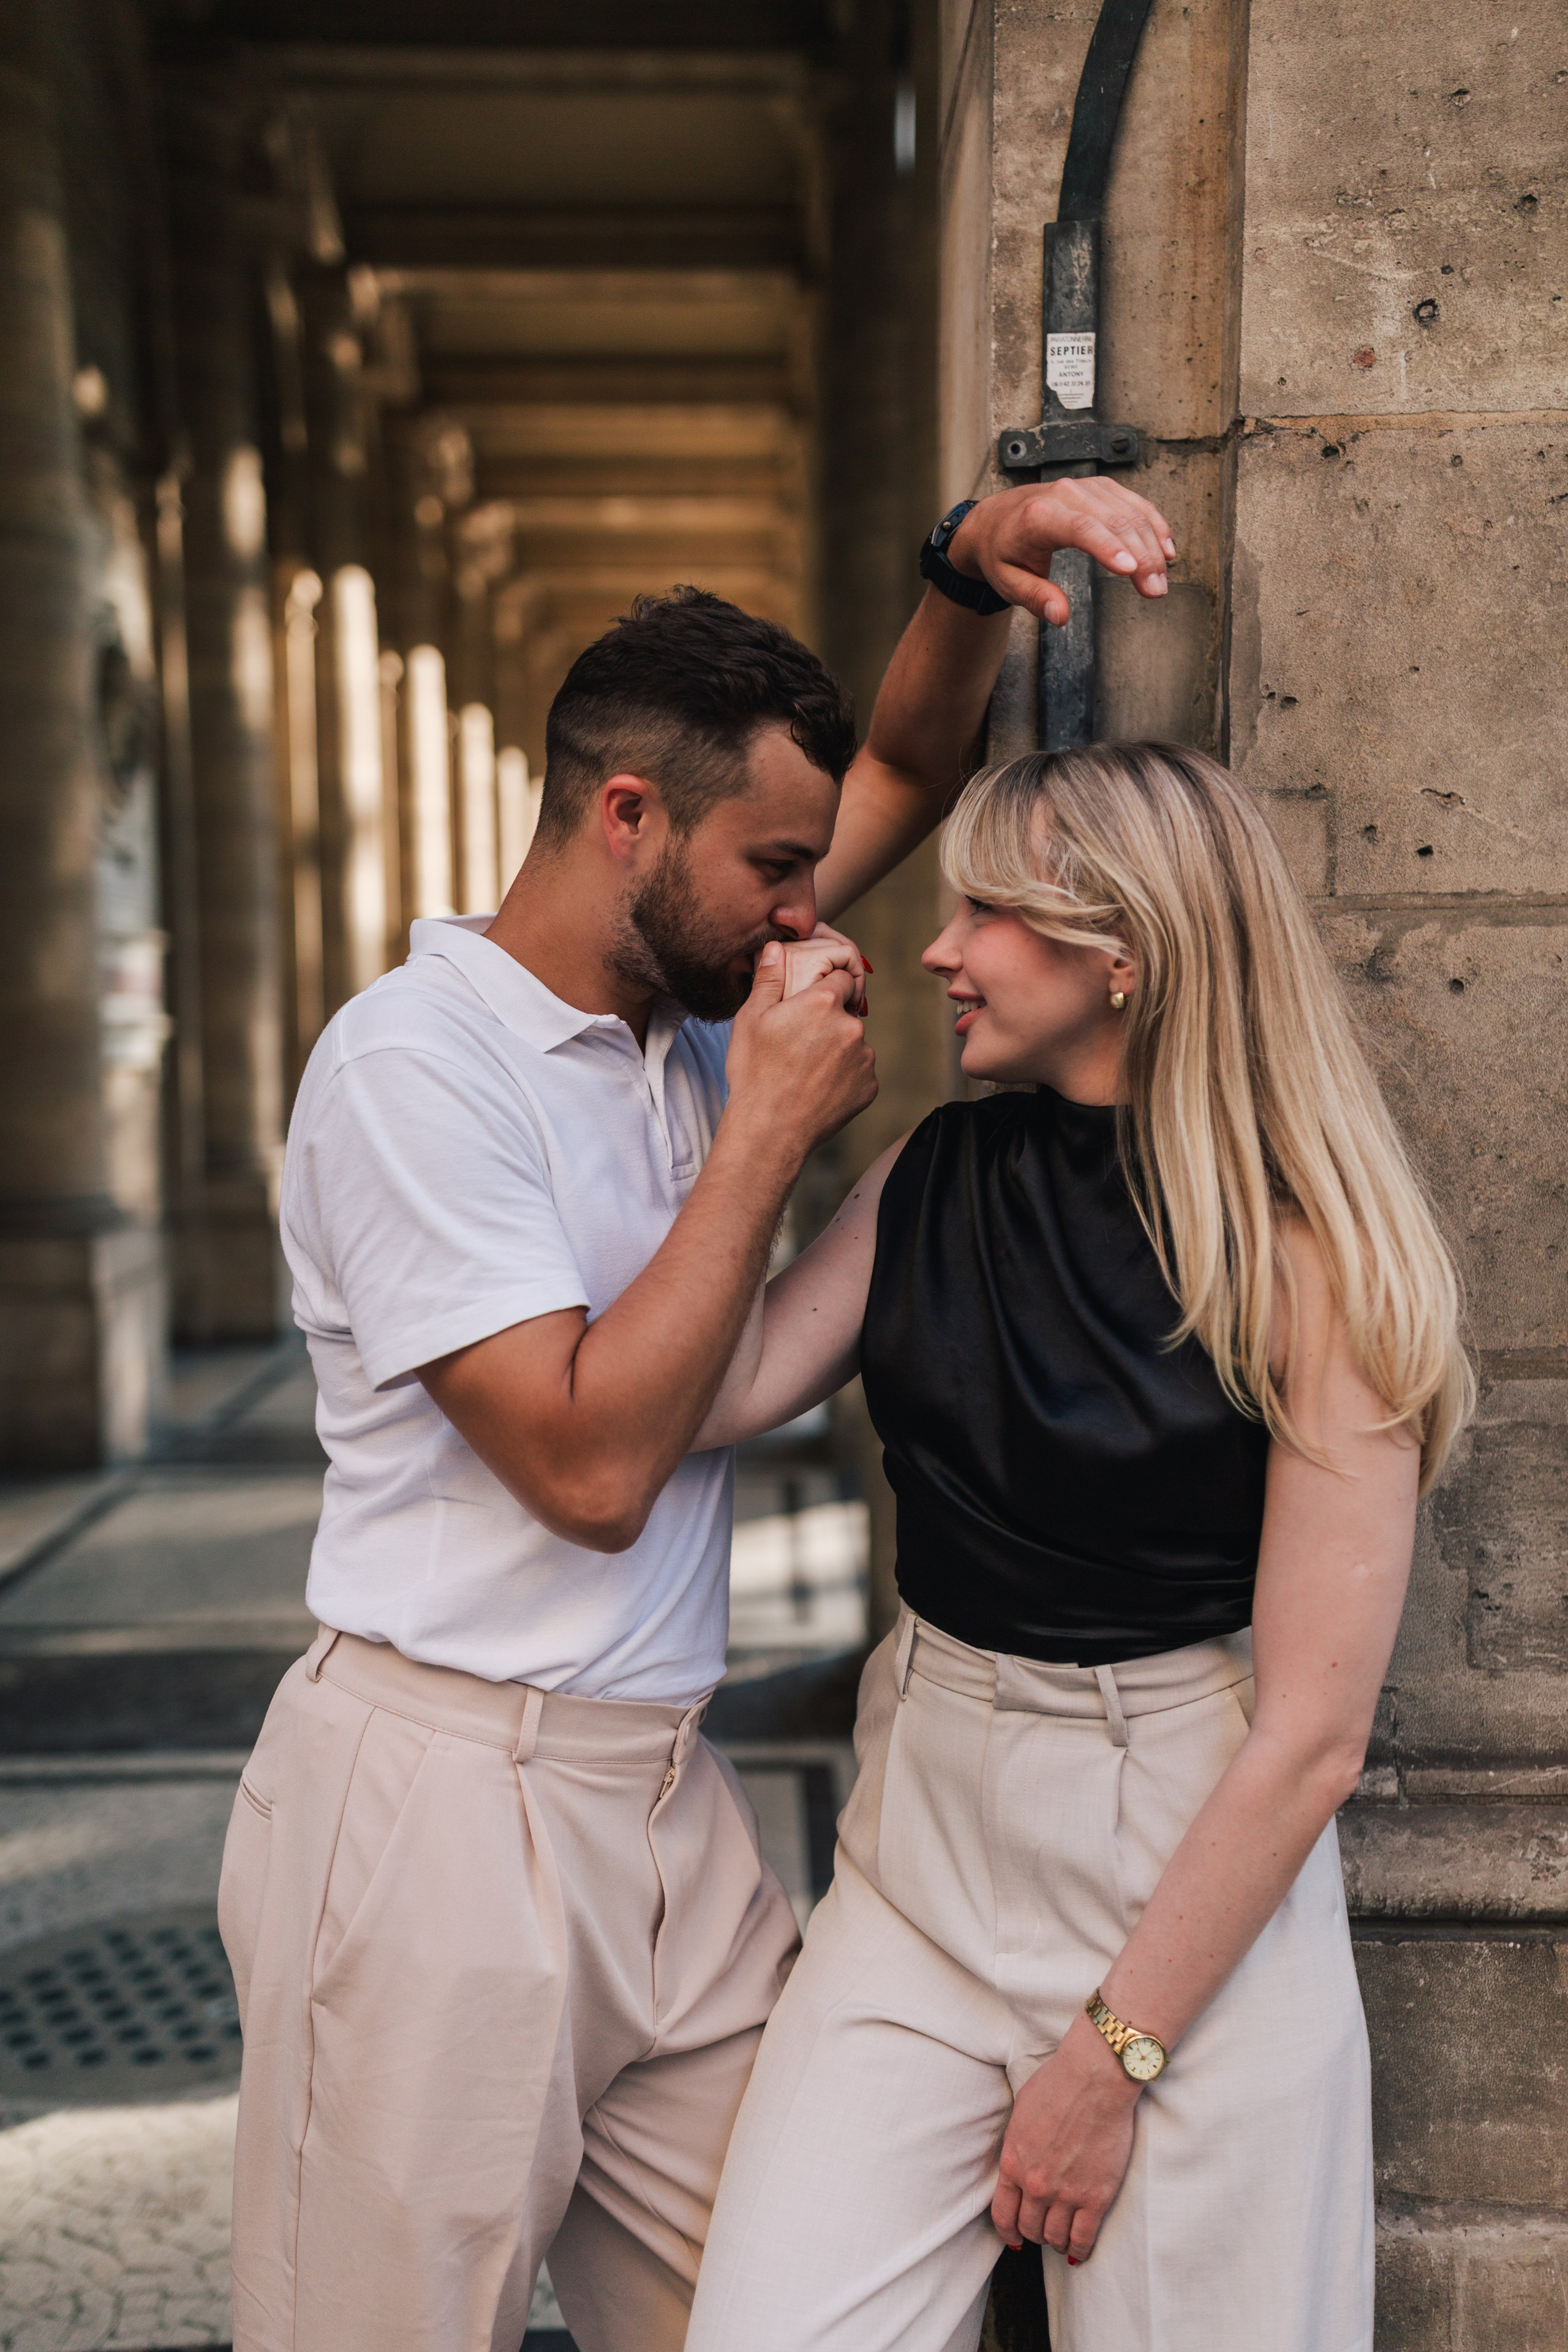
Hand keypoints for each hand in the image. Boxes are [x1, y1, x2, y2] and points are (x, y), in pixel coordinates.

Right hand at [723, 939, 876, 1164]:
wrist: (770, 1130)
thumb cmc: (754, 1072)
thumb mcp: (750, 1019)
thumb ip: (768, 979)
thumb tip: (776, 948)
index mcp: (824, 1002)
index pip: (842, 978)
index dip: (825, 988)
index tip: (809, 1005)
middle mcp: (851, 1027)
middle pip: (847, 1012)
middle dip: (829, 1022)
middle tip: (799, 1044)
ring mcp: (864, 1059)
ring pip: (854, 1043)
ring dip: (838, 1050)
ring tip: (806, 1070)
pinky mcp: (869, 1087)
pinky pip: (859, 1072)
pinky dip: (844, 1077)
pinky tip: (818, 1088)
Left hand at [951, 480, 1176, 626]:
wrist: (996, 518)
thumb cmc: (1002, 551)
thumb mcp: (1007, 582)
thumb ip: (1034, 598)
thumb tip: (1059, 616)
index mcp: (1039, 516)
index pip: (1080, 528)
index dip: (1108, 547)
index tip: (1131, 570)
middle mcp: (1065, 494)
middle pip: (1113, 521)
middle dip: (1141, 556)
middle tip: (1156, 591)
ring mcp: (1085, 487)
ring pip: (1130, 511)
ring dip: (1152, 545)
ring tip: (1161, 580)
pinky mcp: (1100, 488)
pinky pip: (1134, 503)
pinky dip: (1153, 524)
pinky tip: (1166, 548)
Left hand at [992, 2013, 1141, 2263]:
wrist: (1094, 2078)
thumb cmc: (1058, 2084)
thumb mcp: (1021, 2113)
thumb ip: (1016, 2145)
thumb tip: (1017, 2163)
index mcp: (1013, 2163)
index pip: (1003, 2214)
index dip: (1008, 2232)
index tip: (1014, 2239)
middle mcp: (1035, 2185)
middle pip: (1029, 2229)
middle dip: (1034, 2234)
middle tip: (1043, 2232)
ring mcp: (1066, 2194)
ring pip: (1055, 2238)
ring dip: (1057, 2243)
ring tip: (1062, 2240)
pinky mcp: (1096, 2197)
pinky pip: (1084, 2238)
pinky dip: (1080, 2249)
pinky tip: (1080, 2249)